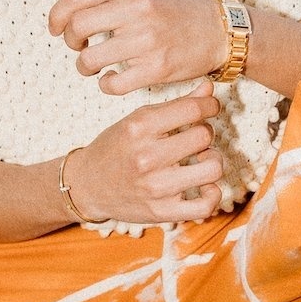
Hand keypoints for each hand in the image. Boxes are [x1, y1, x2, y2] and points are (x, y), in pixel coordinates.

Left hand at [49, 0, 226, 93]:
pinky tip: (112, 79)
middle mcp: (139, 7)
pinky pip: (112, 83)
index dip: (57, 15)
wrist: (220, 31)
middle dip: (70, 41)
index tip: (56, 28)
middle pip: (77, 27)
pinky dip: (105, 84)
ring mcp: (148, 39)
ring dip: (84, 66)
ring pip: (90, 59)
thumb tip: (69, 10)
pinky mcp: (157, 68)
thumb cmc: (177, 10)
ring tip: (93, 66)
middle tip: (79, 46)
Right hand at [64, 80, 223, 224]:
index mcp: (139, 127)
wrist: (87, 186)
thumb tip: (209, 89)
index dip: (210, 106)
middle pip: (204, 136)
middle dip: (205, 133)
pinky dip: (213, 195)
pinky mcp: (161, 212)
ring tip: (201, 160)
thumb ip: (175, 106)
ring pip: (212, 168)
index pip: (192, 109)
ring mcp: (155, 187)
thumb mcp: (138, 120)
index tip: (209, 109)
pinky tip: (205, 186)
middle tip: (196, 137)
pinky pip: (205, 206)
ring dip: (212, 161)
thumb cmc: (116, 148)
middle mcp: (147, 157)